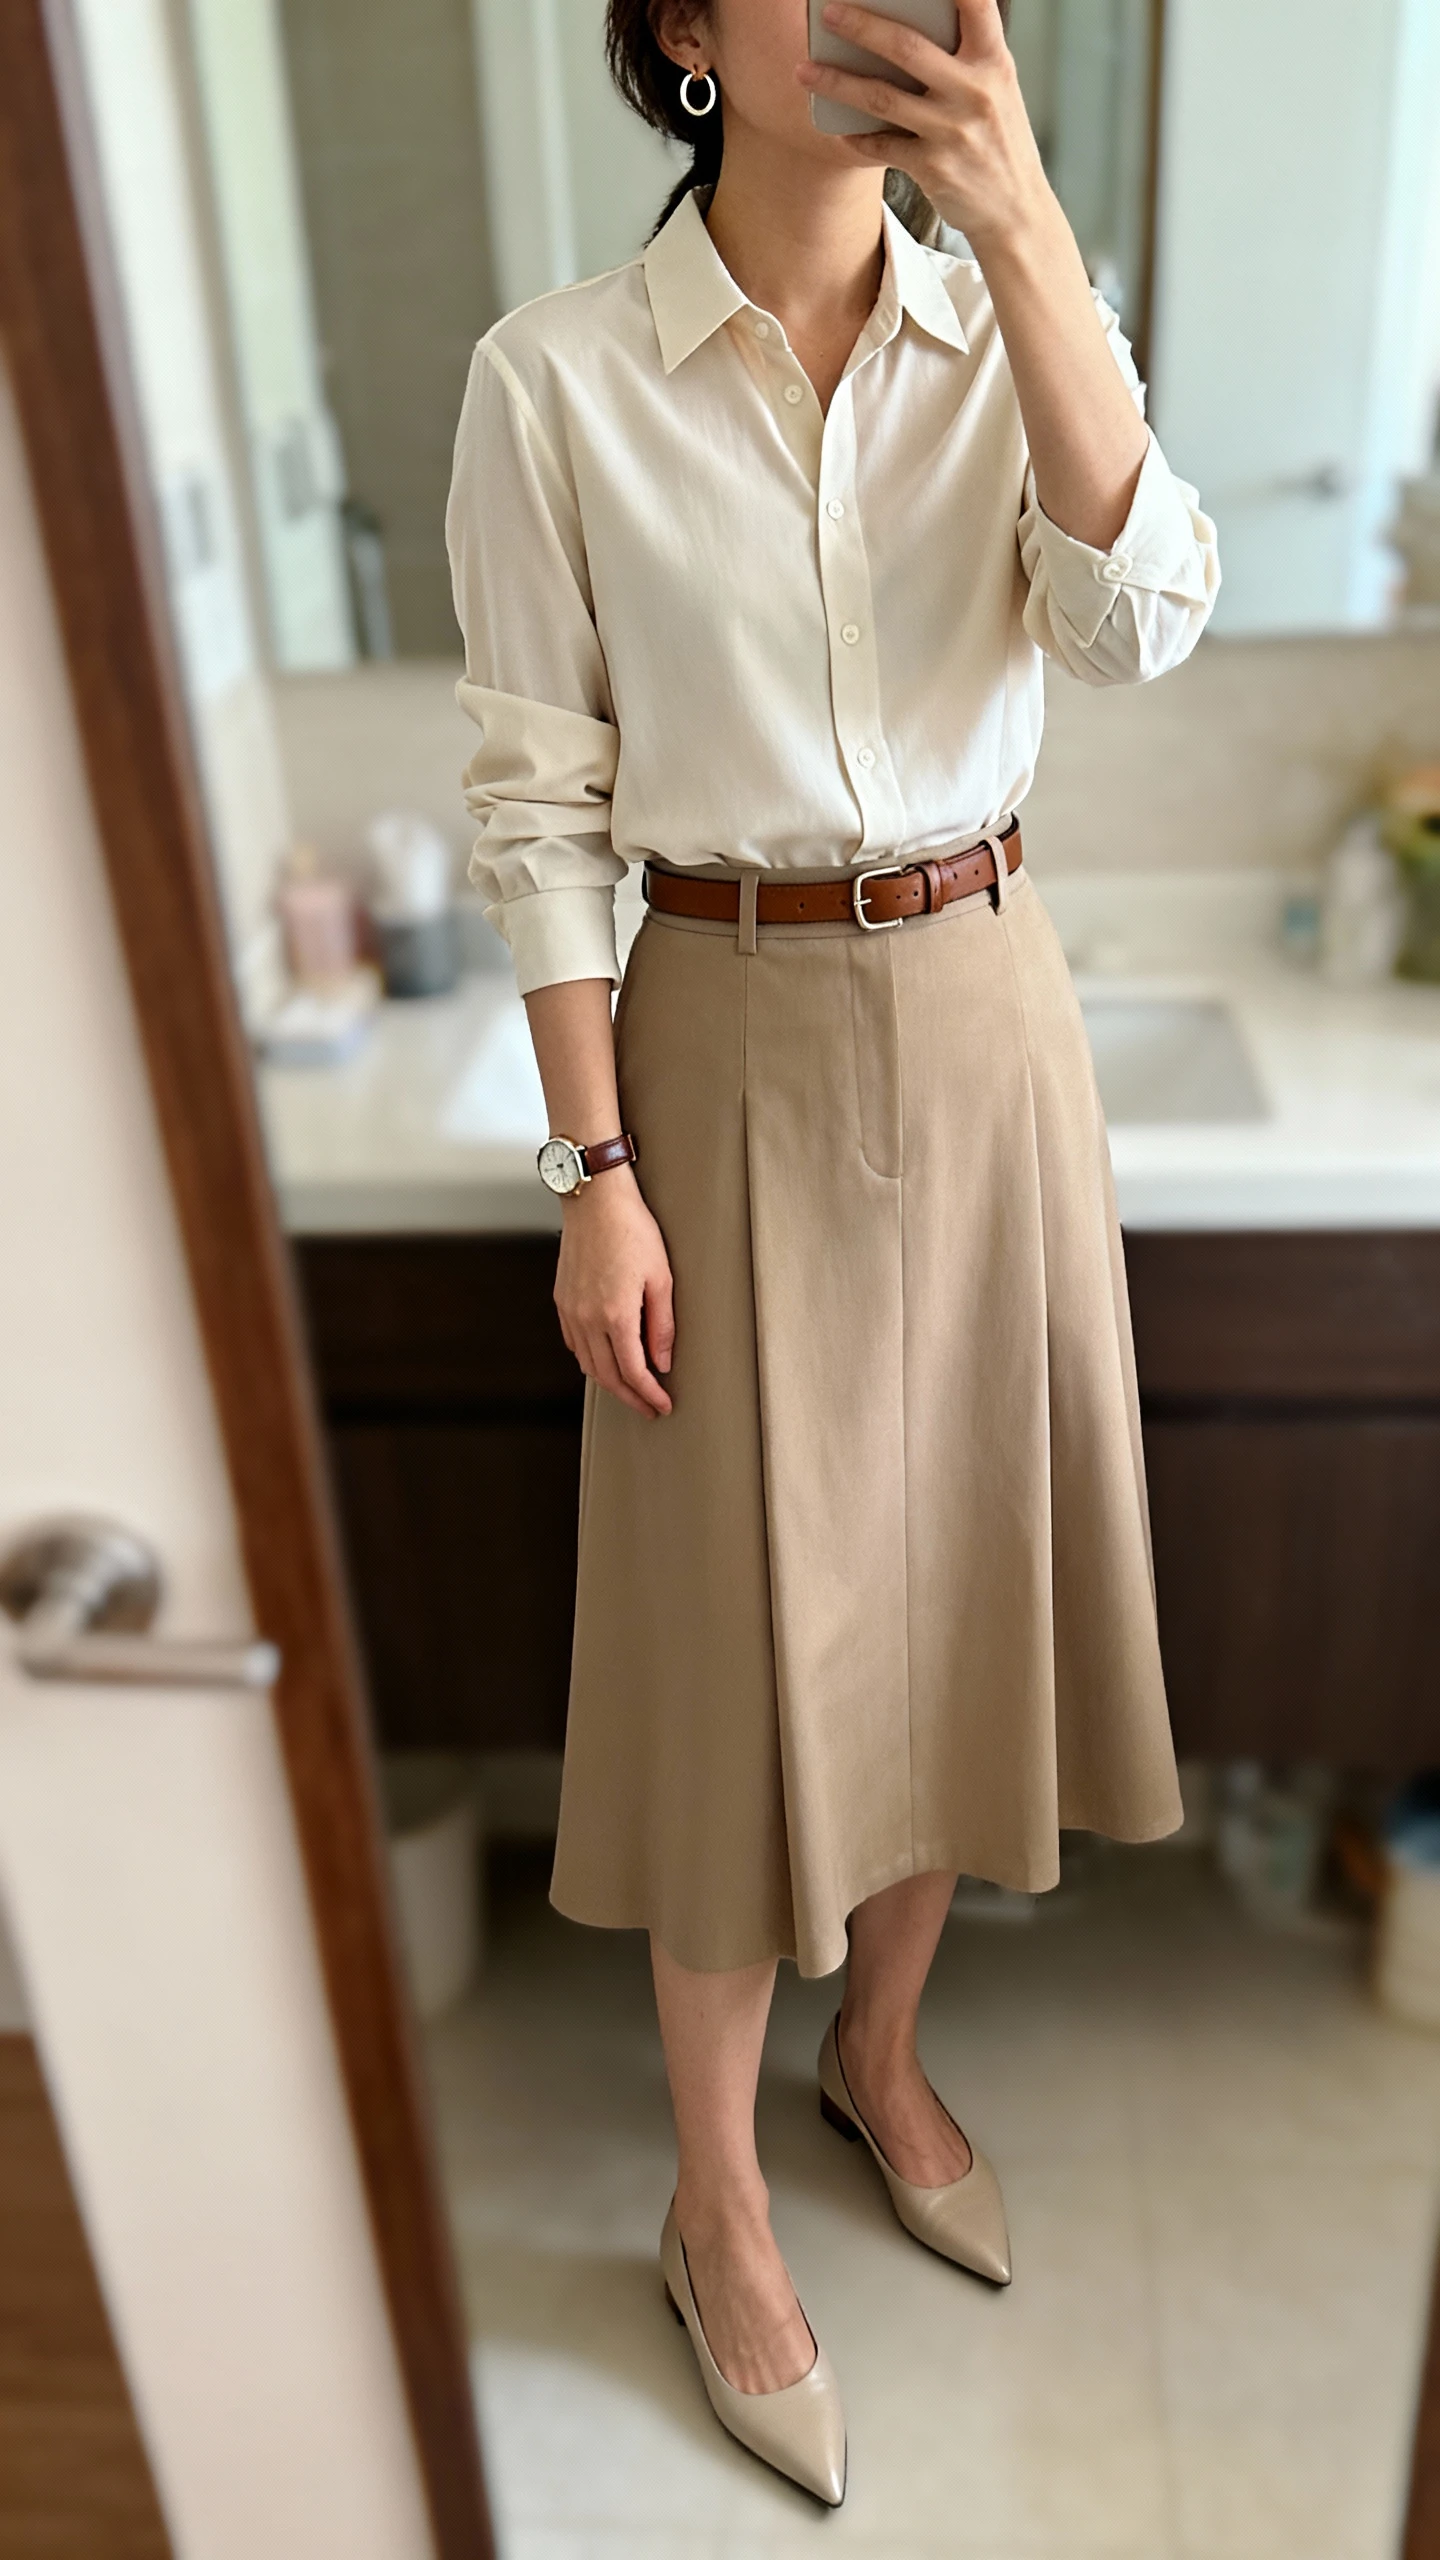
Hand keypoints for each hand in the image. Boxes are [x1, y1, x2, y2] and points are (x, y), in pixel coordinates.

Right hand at [554, 1166, 675, 1418]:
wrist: (595, 1200)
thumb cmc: (633, 1231)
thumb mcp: (661, 1277)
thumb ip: (661, 1325)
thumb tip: (662, 1362)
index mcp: (616, 1315)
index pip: (633, 1372)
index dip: (649, 1394)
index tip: (662, 1406)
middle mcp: (587, 1318)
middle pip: (607, 1376)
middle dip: (630, 1397)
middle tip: (648, 1408)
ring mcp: (570, 1310)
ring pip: (587, 1363)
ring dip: (609, 1382)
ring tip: (630, 1388)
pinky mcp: (562, 1299)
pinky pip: (574, 1343)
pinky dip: (590, 1359)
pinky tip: (605, 1358)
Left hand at [798, 0, 1055, 256]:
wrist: (1016, 211)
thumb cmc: (998, 140)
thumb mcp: (996, 89)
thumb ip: (965, 57)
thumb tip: (901, 31)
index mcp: (994, 62)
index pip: (975, 5)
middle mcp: (974, 91)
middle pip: (906, 47)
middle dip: (861, 26)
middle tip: (828, 13)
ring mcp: (952, 131)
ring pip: (881, 97)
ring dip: (837, 82)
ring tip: (804, 71)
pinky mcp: (933, 167)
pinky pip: (882, 145)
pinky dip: (857, 136)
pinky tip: (840, 127)